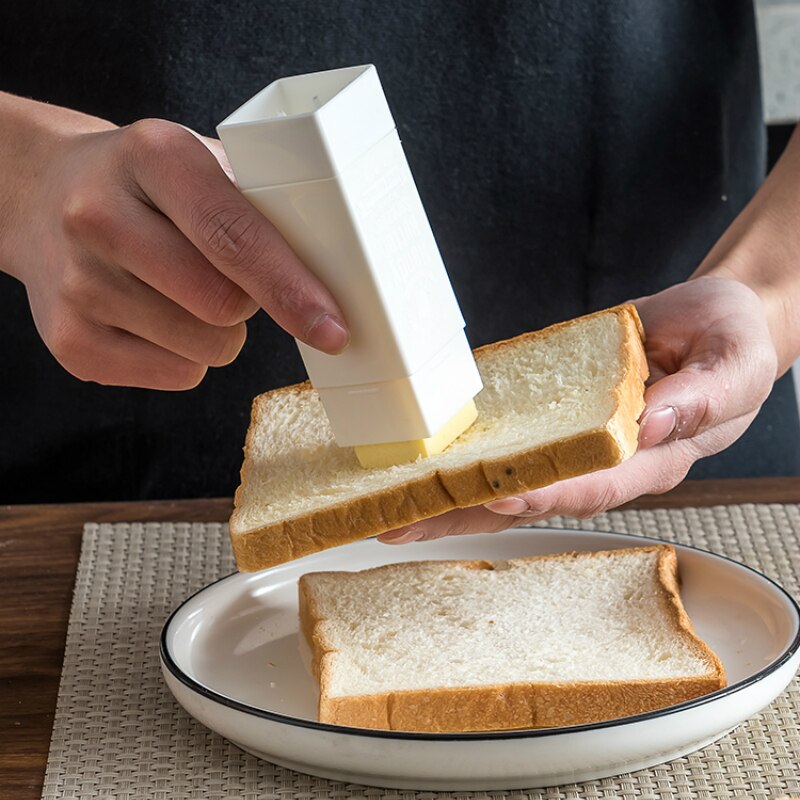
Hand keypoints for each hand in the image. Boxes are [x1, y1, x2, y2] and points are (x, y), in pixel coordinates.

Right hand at [1, 100, 348, 388]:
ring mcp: (77, 284)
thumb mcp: (198, 163)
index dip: (291, 289)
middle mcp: (99, 216)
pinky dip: (187, 356)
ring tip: (181, 290)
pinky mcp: (70, 342)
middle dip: (247, 302)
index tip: (333, 328)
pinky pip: (178, 375)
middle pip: (223, 305)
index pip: (234, 236)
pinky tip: (155, 316)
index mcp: (152, 156)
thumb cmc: (146, 187)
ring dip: (219, 332)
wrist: (41, 199)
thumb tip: (335, 267)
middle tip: (226, 277)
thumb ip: (260, 204)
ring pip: (206, 347)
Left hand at [378, 277, 776, 542]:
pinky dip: (464, 455)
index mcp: (652, 458)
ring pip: (507, 479)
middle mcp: (605, 462)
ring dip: (449, 496)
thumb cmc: (729, 341)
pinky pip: (506, 442)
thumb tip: (653, 421)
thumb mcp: (738, 362)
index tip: (499, 496)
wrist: (708, 322)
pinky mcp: (553, 418)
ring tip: (389, 509)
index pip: (593, 485)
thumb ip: (707, 395)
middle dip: (466, 512)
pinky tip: (422, 463)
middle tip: (403, 523)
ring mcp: (574, 444)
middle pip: (530, 497)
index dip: (545, 494)